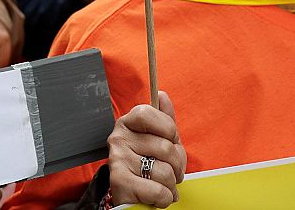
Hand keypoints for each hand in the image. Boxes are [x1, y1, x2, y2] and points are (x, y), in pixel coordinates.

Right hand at [107, 93, 186, 208]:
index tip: (170, 139)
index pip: (148, 112)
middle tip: (170, 171)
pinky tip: (156, 197)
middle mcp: (118, 138)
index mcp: (127, 123)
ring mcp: (117, 159)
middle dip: (177, 165)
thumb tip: (161, 95)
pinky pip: (158, 191)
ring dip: (171, 185)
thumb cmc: (148, 164)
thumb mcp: (159, 139)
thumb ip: (163, 119)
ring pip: (165, 172)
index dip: (168, 128)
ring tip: (162, 185)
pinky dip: (164, 199)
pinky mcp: (120, 182)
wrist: (132, 196)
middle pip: (166, 147)